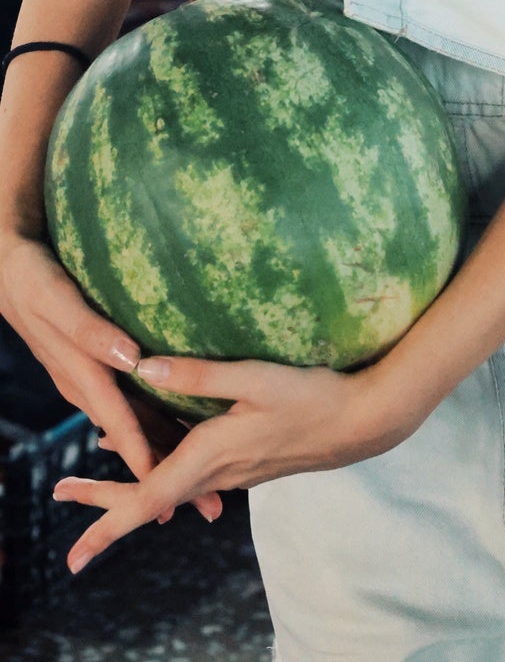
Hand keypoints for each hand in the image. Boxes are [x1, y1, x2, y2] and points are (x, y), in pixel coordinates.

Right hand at [0, 232, 219, 525]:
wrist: (7, 271)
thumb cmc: (35, 282)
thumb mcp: (61, 303)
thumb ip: (93, 333)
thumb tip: (135, 359)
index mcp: (84, 378)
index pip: (124, 427)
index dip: (149, 461)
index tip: (175, 496)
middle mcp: (86, 387)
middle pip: (135, 436)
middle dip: (170, 473)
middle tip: (211, 506)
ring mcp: (88, 379)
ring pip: (134, 423)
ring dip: (165, 451)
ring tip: (202, 482)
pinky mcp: (91, 367)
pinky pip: (126, 405)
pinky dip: (150, 425)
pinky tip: (170, 432)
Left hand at [54, 352, 426, 572]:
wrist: (362, 422)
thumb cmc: (313, 396)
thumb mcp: (257, 377)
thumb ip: (200, 375)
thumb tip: (143, 369)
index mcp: (211, 456)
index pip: (148, 500)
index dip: (106, 524)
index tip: (75, 555)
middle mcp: (217, 472)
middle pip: (148, 499)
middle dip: (103, 502)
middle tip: (61, 491)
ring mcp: (232, 472)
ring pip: (169, 486)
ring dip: (129, 480)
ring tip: (94, 462)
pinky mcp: (245, 463)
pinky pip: (192, 474)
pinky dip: (162, 465)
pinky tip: (156, 442)